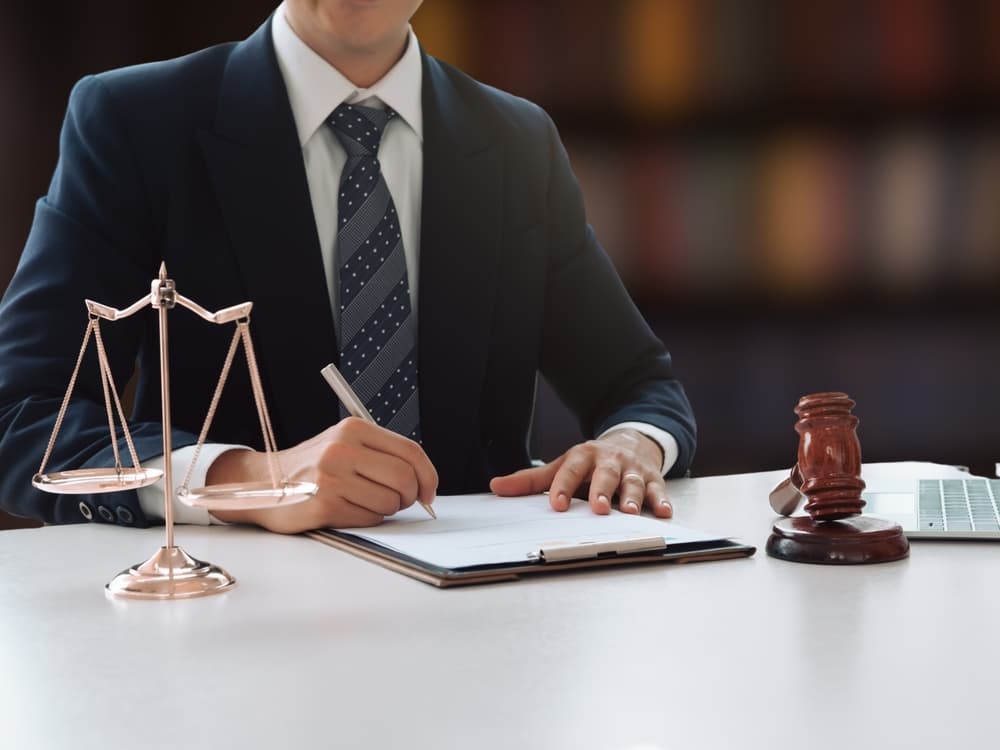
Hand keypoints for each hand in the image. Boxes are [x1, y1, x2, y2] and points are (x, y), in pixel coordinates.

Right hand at [209, 417, 437, 532]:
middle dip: (409, 496)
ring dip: (386, 509)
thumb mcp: (345, 444)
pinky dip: (367, 519)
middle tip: (399, 501)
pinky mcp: (323, 505)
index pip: (410, 451)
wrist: (262, 482)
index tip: (429, 492)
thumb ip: (382, 455)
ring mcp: (332, 478)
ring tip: (364, 502)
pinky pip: (369, 518)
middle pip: (404, 478)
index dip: (428, 475)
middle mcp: (342, 449)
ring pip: (389, 502)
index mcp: (353, 429)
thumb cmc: (312, 467)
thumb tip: (423, 481)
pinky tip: (348, 509)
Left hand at [489, 429, 671, 516]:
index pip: (570, 470)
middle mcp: (609, 461)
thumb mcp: (563, 465)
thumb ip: (531, 480)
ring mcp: (633, 470)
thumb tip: (496, 487)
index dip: (563, 487)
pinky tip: (663, 512)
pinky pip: (659, 491)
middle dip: (602, 490)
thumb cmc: (592, 461)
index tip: (556, 504)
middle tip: (597, 507)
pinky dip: (662, 502)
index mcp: (583, 456)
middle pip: (605, 474)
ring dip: (633, 497)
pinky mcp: (654, 480)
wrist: (632, 441)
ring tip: (630, 512)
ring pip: (633, 483)